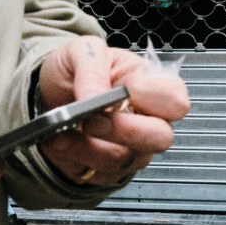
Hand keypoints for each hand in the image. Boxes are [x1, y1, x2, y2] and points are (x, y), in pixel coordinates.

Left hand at [35, 37, 190, 185]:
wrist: (49, 93)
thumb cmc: (76, 69)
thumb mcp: (82, 51)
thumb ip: (92, 67)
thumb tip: (96, 97)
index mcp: (151, 86)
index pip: (176, 101)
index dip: (151, 97)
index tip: (124, 88)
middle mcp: (149, 121)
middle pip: (161, 138)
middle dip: (123, 129)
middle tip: (92, 119)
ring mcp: (133, 148)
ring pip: (124, 159)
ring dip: (87, 146)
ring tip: (62, 129)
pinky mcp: (111, 169)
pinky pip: (100, 174)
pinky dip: (74, 157)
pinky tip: (60, 140)